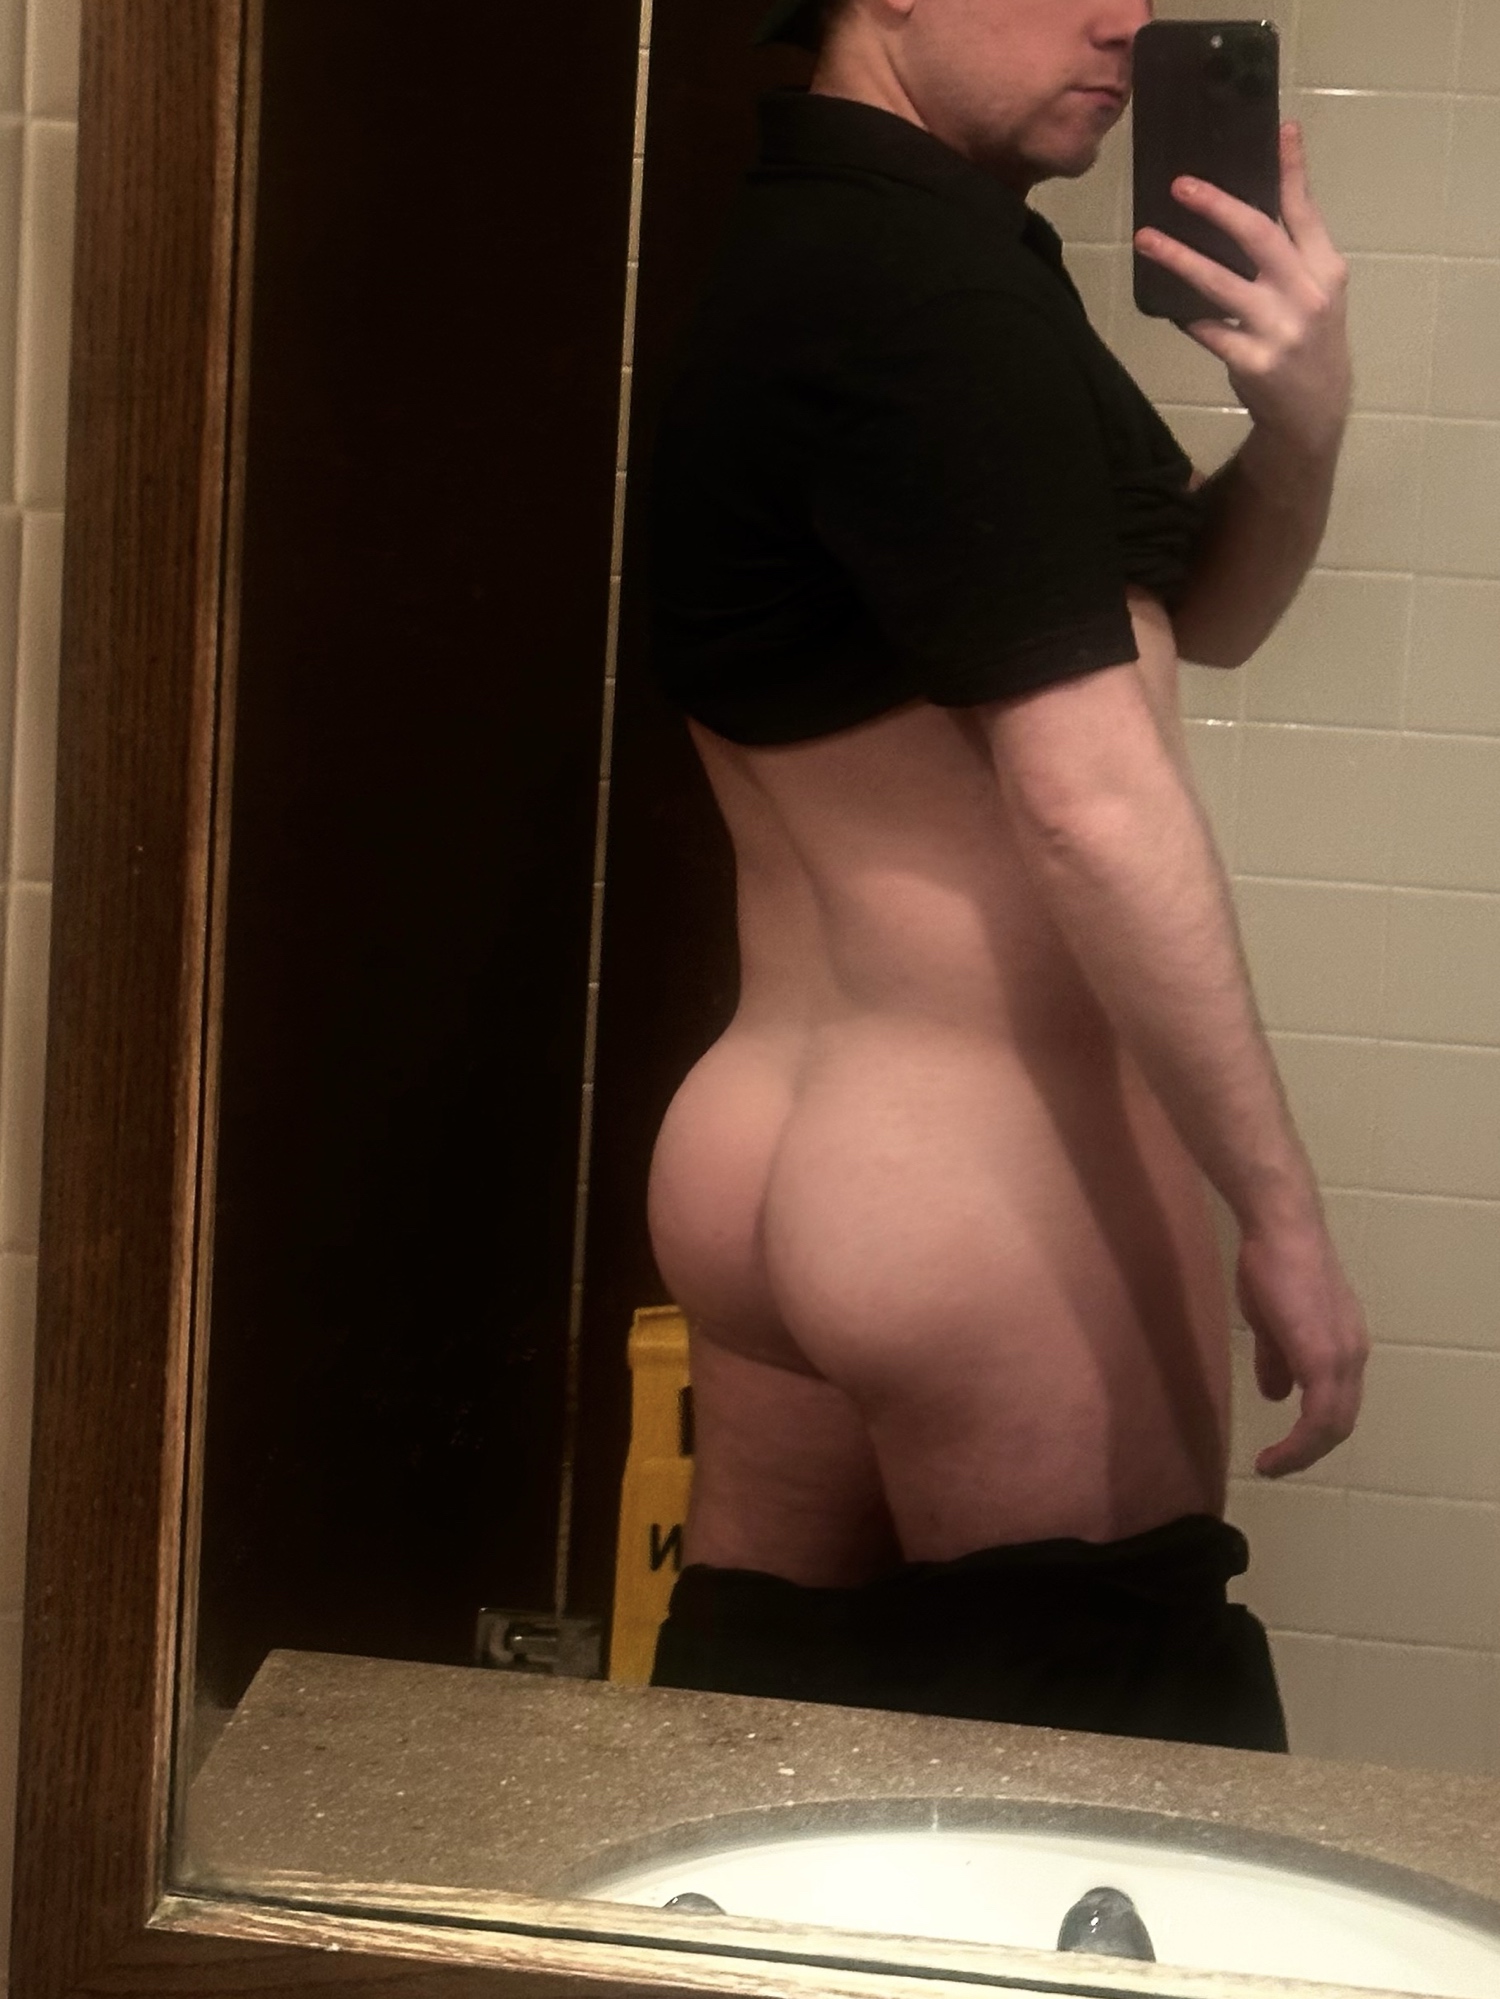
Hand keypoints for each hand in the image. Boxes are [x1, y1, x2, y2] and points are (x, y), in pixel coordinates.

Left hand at [1134, 122, 1351, 458]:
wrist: (1313, 413)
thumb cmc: (1309, 341)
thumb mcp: (1317, 292)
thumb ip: (1294, 251)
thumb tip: (1252, 202)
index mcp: (1325, 269)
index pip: (1304, 210)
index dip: (1292, 169)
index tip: (1281, 128)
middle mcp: (1306, 294)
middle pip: (1257, 236)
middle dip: (1216, 206)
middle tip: (1179, 186)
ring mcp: (1279, 330)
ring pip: (1219, 283)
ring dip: (1178, 258)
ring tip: (1145, 239)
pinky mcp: (1252, 361)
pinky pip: (1207, 329)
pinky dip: (1186, 315)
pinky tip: (1167, 304)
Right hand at [1236, 1219, 1368, 1477]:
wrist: (1280, 1229)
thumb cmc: (1272, 1265)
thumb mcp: (1271, 1321)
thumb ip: (1276, 1360)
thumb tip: (1276, 1395)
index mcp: (1343, 1347)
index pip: (1337, 1405)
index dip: (1311, 1434)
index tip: (1279, 1450)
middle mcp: (1352, 1356)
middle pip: (1340, 1422)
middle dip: (1307, 1451)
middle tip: (1275, 1464)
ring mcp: (1342, 1357)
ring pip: (1333, 1424)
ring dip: (1302, 1452)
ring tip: (1272, 1464)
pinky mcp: (1323, 1356)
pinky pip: (1318, 1416)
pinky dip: (1298, 1443)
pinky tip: (1274, 1452)